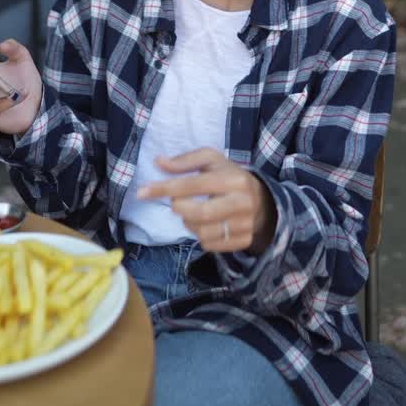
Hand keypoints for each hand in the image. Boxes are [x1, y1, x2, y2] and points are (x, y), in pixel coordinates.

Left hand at [137, 148, 276, 254]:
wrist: (263, 202)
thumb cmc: (231, 177)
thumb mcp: (212, 161)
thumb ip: (185, 161)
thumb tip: (158, 162)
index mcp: (232, 178)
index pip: (192, 185)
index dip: (164, 188)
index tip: (142, 192)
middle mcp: (241, 202)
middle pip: (197, 213)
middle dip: (179, 208)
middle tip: (177, 203)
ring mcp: (244, 224)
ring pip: (201, 232)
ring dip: (189, 223)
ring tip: (194, 212)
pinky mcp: (243, 241)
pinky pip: (209, 244)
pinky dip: (200, 236)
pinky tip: (206, 225)